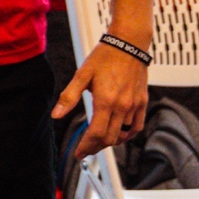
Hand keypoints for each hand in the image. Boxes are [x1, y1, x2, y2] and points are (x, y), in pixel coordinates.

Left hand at [54, 39, 149, 169]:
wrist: (129, 45)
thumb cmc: (104, 57)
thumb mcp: (81, 75)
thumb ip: (69, 97)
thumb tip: (56, 115)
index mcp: (105, 101)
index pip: (95, 134)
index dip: (85, 147)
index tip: (78, 154)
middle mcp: (122, 106)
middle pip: (109, 138)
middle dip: (95, 147)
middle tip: (85, 150)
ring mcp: (134, 105)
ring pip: (123, 135)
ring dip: (110, 142)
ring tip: (98, 143)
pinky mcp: (142, 102)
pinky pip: (137, 126)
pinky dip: (128, 135)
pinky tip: (119, 135)